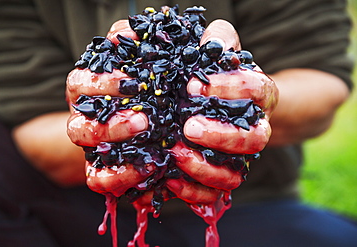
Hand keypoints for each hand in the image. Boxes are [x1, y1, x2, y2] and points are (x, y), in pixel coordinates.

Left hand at [165, 20, 277, 203]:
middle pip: (255, 139)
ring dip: (207, 167)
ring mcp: (239, 157)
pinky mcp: (221, 177)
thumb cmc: (214, 74)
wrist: (217, 104)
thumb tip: (208, 41)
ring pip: (237, 173)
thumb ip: (216, 41)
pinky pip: (215, 194)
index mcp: (258, 95)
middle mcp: (254, 129)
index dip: (231, 88)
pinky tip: (170, 181)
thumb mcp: (216, 50)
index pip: (258, 90)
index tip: (193, 87)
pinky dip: (194, 191)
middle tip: (188, 125)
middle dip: (223, 135)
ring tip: (175, 153)